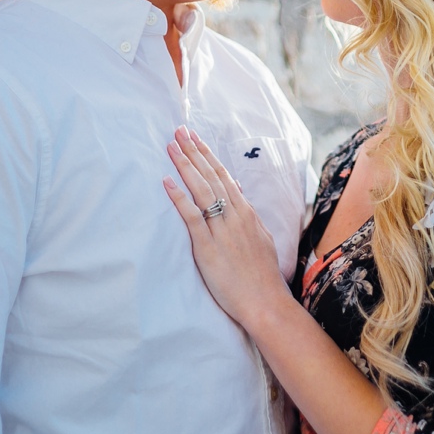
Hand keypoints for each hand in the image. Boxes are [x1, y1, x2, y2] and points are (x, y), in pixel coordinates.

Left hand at [163, 127, 290, 330]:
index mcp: (246, 213)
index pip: (224, 176)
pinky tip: (167, 182)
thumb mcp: (260, 238)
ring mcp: (222, 230)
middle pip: (211, 176)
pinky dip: (179, 197)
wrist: (266, 302)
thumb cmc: (261, 275)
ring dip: (185, 166)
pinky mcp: (208, 248)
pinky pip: (192, 217)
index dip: (207, 156)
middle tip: (178, 131)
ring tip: (171, 147)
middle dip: (193, 152)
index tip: (195, 138)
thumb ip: (248, 214)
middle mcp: (235, 216)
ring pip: (202, 190)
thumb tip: (238, 191)